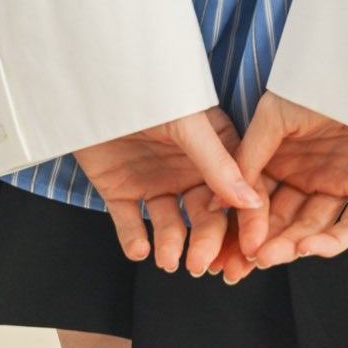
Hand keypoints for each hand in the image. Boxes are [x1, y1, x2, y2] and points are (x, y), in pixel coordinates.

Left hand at [74, 108, 265, 276]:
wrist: (95, 82)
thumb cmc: (150, 91)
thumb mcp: (189, 126)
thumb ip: (217, 164)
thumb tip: (251, 202)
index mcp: (214, 151)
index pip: (237, 193)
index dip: (245, 223)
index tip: (250, 251)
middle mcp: (189, 170)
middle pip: (206, 216)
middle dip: (205, 242)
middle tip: (199, 265)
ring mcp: (156, 181)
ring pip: (171, 224)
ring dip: (170, 244)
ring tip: (166, 258)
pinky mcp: (121, 191)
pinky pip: (131, 223)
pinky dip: (134, 240)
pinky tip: (139, 248)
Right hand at [218, 91, 347, 282]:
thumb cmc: (318, 84)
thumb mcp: (273, 117)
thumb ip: (248, 158)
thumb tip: (218, 202)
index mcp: (282, 159)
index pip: (259, 201)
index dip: (246, 224)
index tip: (235, 244)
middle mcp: (308, 175)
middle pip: (284, 221)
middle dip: (266, 242)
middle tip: (251, 261)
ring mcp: (339, 184)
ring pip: (312, 228)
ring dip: (292, 245)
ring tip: (273, 255)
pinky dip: (332, 242)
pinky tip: (309, 247)